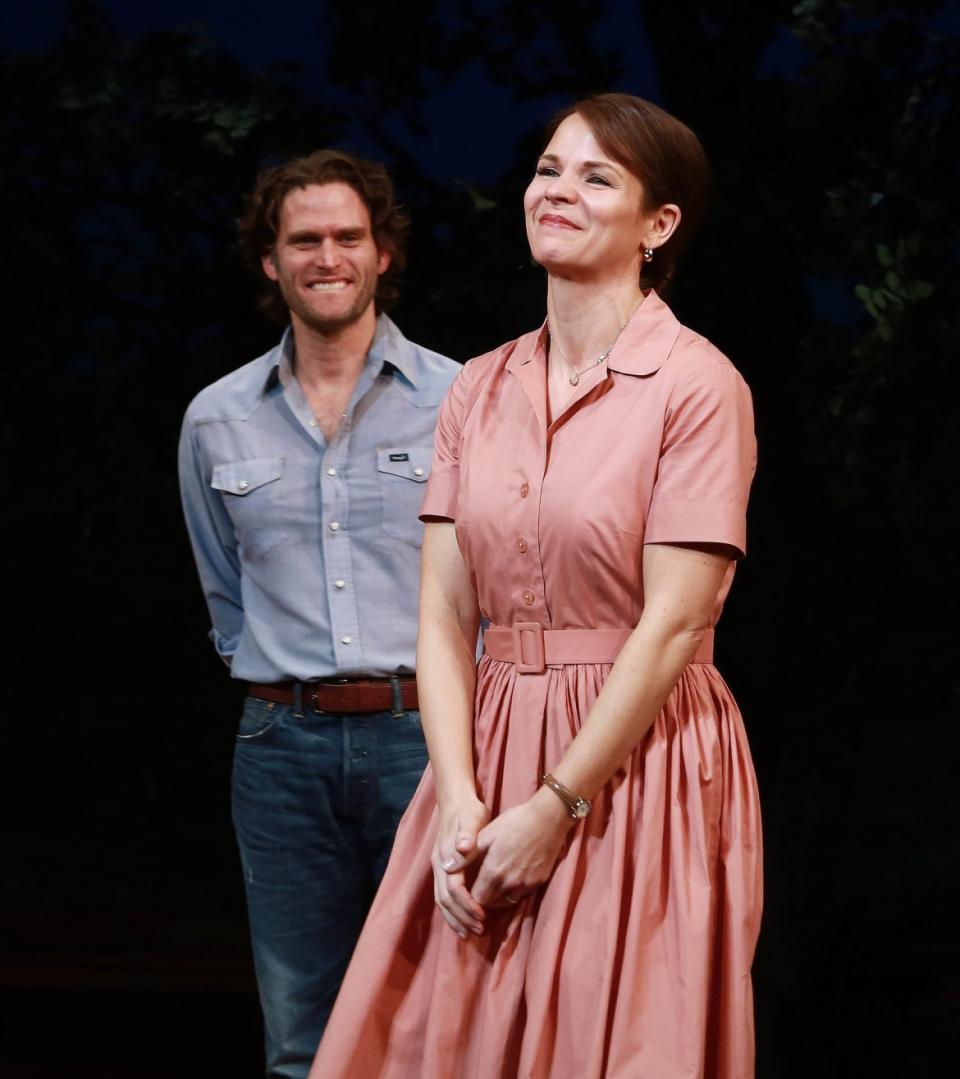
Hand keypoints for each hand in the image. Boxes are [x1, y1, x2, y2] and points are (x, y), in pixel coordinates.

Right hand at [432, 796, 489, 938]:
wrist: (456, 803)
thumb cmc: (468, 812)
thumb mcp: (471, 819)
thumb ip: (467, 834)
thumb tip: (462, 848)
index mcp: (445, 857)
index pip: (453, 889)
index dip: (466, 904)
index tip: (481, 915)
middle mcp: (438, 866)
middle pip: (445, 900)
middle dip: (461, 917)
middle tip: (479, 930)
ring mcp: (439, 869)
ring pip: (442, 901)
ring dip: (455, 919)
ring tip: (470, 933)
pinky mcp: (444, 871)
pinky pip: (444, 897)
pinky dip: (452, 912)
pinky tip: (463, 921)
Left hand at [470, 788, 572, 908]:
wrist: (548, 819)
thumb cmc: (514, 822)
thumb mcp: (487, 835)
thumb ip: (466, 855)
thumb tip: (445, 867)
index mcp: (494, 872)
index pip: (476, 899)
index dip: (469, 897)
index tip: (467, 890)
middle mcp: (510, 884)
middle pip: (490, 903)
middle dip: (482, 899)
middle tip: (479, 887)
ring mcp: (526, 885)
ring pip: (506, 901)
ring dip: (497, 896)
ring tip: (493, 884)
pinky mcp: (538, 883)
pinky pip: (521, 895)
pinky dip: (513, 891)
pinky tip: (511, 878)